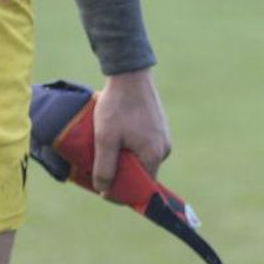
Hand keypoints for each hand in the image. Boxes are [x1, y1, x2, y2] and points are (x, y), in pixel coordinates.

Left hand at [92, 69, 170, 194]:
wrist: (129, 72)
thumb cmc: (117, 106)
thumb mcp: (105, 139)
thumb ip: (105, 167)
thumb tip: (104, 190)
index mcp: (154, 155)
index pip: (141, 186)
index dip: (121, 191)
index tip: (102, 187)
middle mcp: (164, 148)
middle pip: (141, 172)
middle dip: (120, 173)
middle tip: (99, 168)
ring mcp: (163, 135)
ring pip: (141, 158)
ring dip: (124, 158)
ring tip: (105, 150)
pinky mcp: (159, 125)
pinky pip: (144, 144)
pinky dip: (129, 146)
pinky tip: (115, 137)